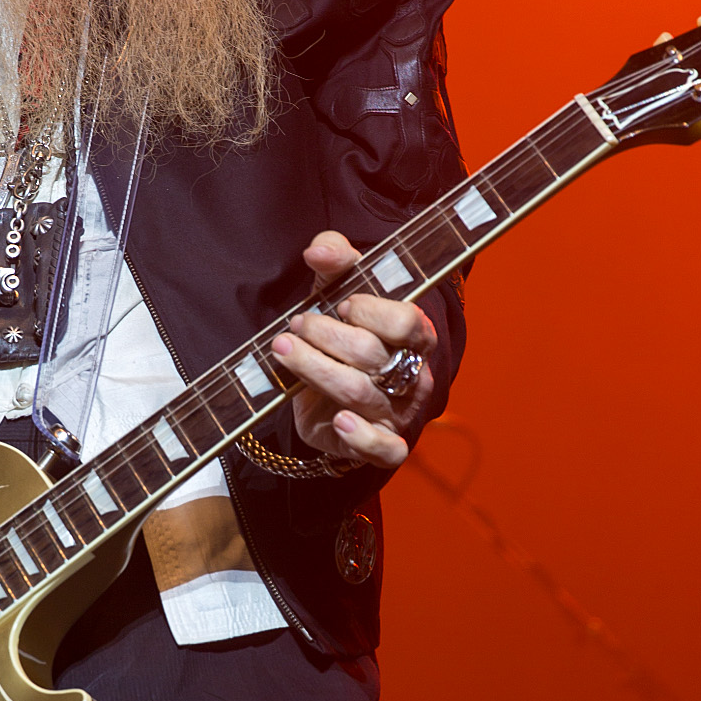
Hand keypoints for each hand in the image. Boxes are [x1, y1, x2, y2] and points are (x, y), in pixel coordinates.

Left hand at [272, 230, 438, 470]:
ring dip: (314, 368)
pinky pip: (385, 450)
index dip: (368, 310)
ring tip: (283, 350)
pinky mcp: (382, 444)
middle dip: (325, 335)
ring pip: (359, 393)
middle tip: (297, 325)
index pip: (406, 321)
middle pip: (371, 354)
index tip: (339, 304)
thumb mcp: (338, 289)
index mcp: (416, 336)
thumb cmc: (343, 333)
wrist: (327, 392)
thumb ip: (335, 260)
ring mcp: (399, 412)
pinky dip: (361, 437)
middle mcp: (414, 375)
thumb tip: (317, 250)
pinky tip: (336, 420)